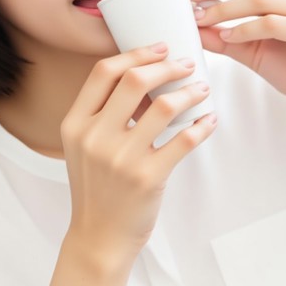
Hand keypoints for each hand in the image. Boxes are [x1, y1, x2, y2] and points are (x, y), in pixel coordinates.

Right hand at [61, 44, 216, 258]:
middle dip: (168, 66)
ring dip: (190, 92)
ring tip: (202, 90)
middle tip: (186, 65)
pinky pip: (184, 140)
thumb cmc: (96, 189)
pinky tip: (210, 119)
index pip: (103, 72)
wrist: (99, 237)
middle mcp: (95, 138)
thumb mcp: (83, 147)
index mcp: (75, 124)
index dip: (135, 54)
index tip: (159, 49)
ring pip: (165, 106)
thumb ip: (102, 114)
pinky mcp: (147, 177)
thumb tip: (143, 78)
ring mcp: (121, 158)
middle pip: (135, 81)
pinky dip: (203, 125)